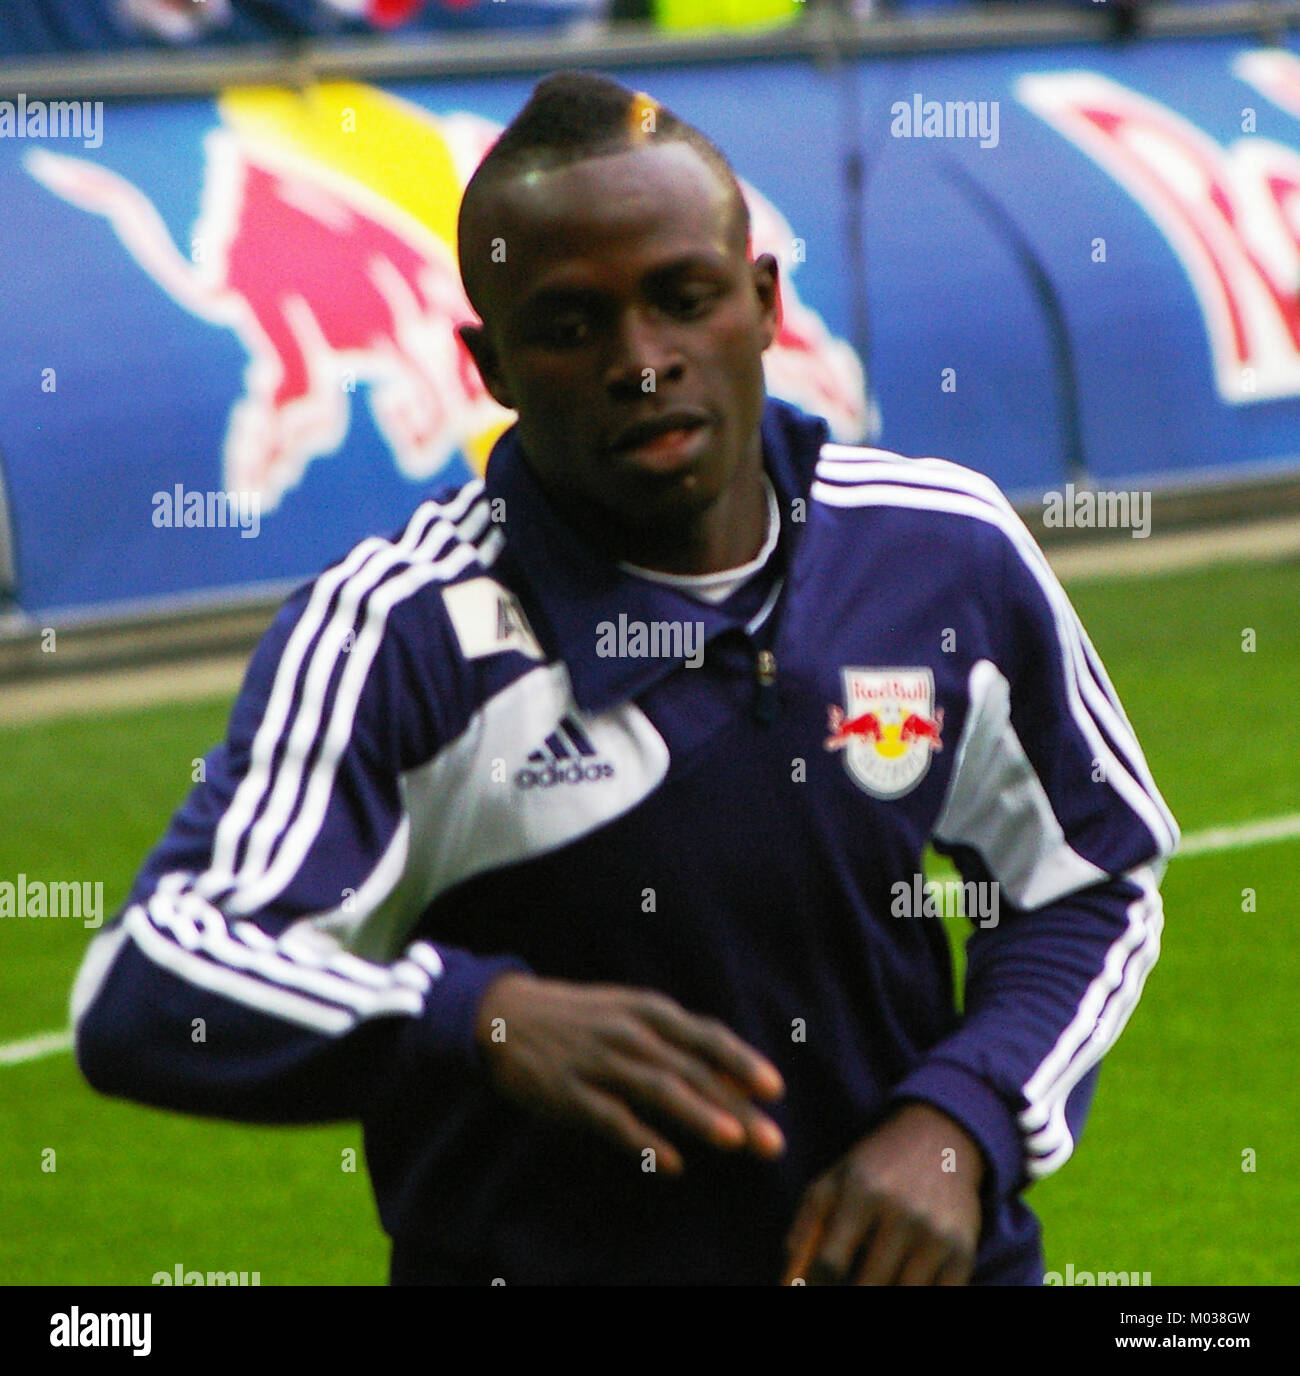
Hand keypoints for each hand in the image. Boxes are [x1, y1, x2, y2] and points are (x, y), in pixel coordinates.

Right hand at [475, 973, 784, 1173]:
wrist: (504, 1015)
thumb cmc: (582, 1019)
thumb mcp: (630, 1013)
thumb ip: (678, 1042)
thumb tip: (735, 1078)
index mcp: (648, 1010)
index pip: (705, 1035)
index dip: (742, 1061)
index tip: (775, 1089)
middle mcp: (629, 1033)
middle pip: (692, 1070)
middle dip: (735, 1105)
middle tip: (772, 1139)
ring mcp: (599, 1062)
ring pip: (658, 1089)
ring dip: (699, 1115)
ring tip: (734, 1141)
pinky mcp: (570, 1093)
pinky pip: (613, 1119)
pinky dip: (644, 1141)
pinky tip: (673, 1164)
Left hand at [782, 1103, 982, 1284]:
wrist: (940, 1139)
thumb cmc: (876, 1166)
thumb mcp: (835, 1180)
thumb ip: (806, 1225)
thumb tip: (790, 1280)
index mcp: (863, 1192)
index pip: (830, 1263)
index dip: (815, 1291)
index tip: (812, 1294)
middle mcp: (902, 1213)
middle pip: (867, 1288)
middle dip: (850, 1297)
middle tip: (847, 1284)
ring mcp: (936, 1235)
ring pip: (903, 1296)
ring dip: (884, 1293)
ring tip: (873, 1276)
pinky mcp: (963, 1251)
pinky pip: (940, 1297)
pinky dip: (916, 1296)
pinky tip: (901, 1282)